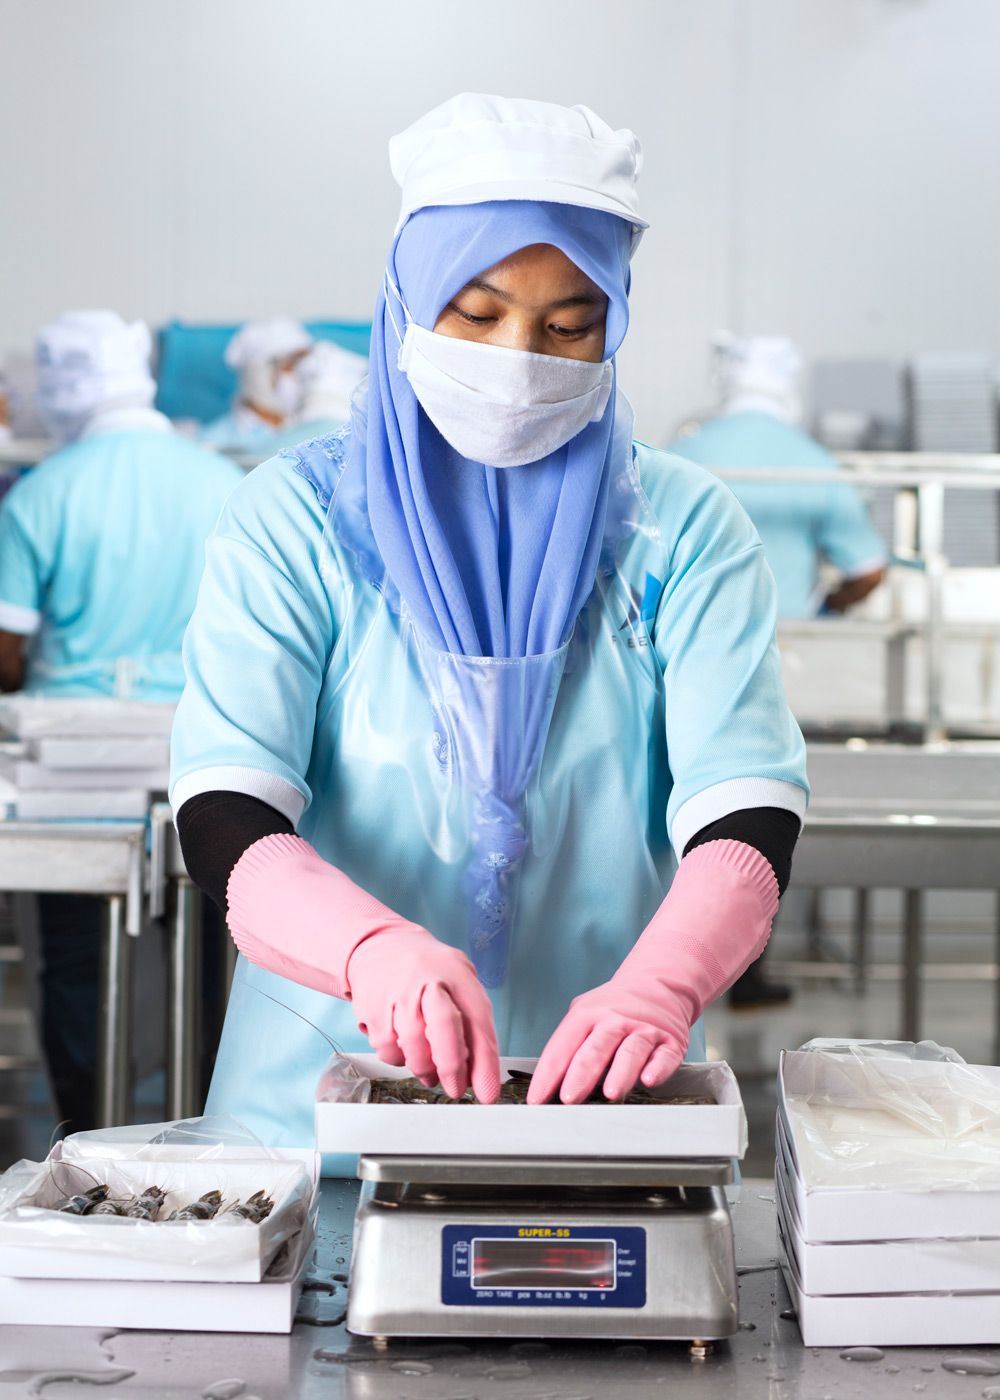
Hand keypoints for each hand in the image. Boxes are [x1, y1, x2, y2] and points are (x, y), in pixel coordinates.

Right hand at [224, 833, 501, 1101]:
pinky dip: (399, 1060)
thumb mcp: (459, 980)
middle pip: (444, 1027)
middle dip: (452, 1067)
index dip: (484, 1062)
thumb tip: (482, 1074)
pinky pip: (388, 1050)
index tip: (488, 1094)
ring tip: (431, 1073)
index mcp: (456, 974)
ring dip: (425, 1069)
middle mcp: (427, 981)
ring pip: (413, 1046)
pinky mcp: (372, 1010)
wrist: (379, 947)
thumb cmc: (428, 971)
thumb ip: (473, 1021)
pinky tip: (405, 1049)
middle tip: (456, 1090)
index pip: (477, 1019)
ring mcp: (397, 995)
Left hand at [528, 976, 693, 1104]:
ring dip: (619, 1074)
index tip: (536, 1099)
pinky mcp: (670, 1042)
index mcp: (588, 1014)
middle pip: (595, 1049)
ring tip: (609, 1094)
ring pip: (630, 1052)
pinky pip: (664, 1056)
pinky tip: (649, 1079)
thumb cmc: (614, 1008)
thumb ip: (569, 1044)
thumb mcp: (585, 1013)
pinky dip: (658, 1068)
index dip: (548, 1074)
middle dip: (580, 1075)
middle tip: (568, 1099)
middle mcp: (615, 1021)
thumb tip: (548, 1083)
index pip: (563, 1046)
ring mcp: (643, 1031)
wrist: (658, 983)